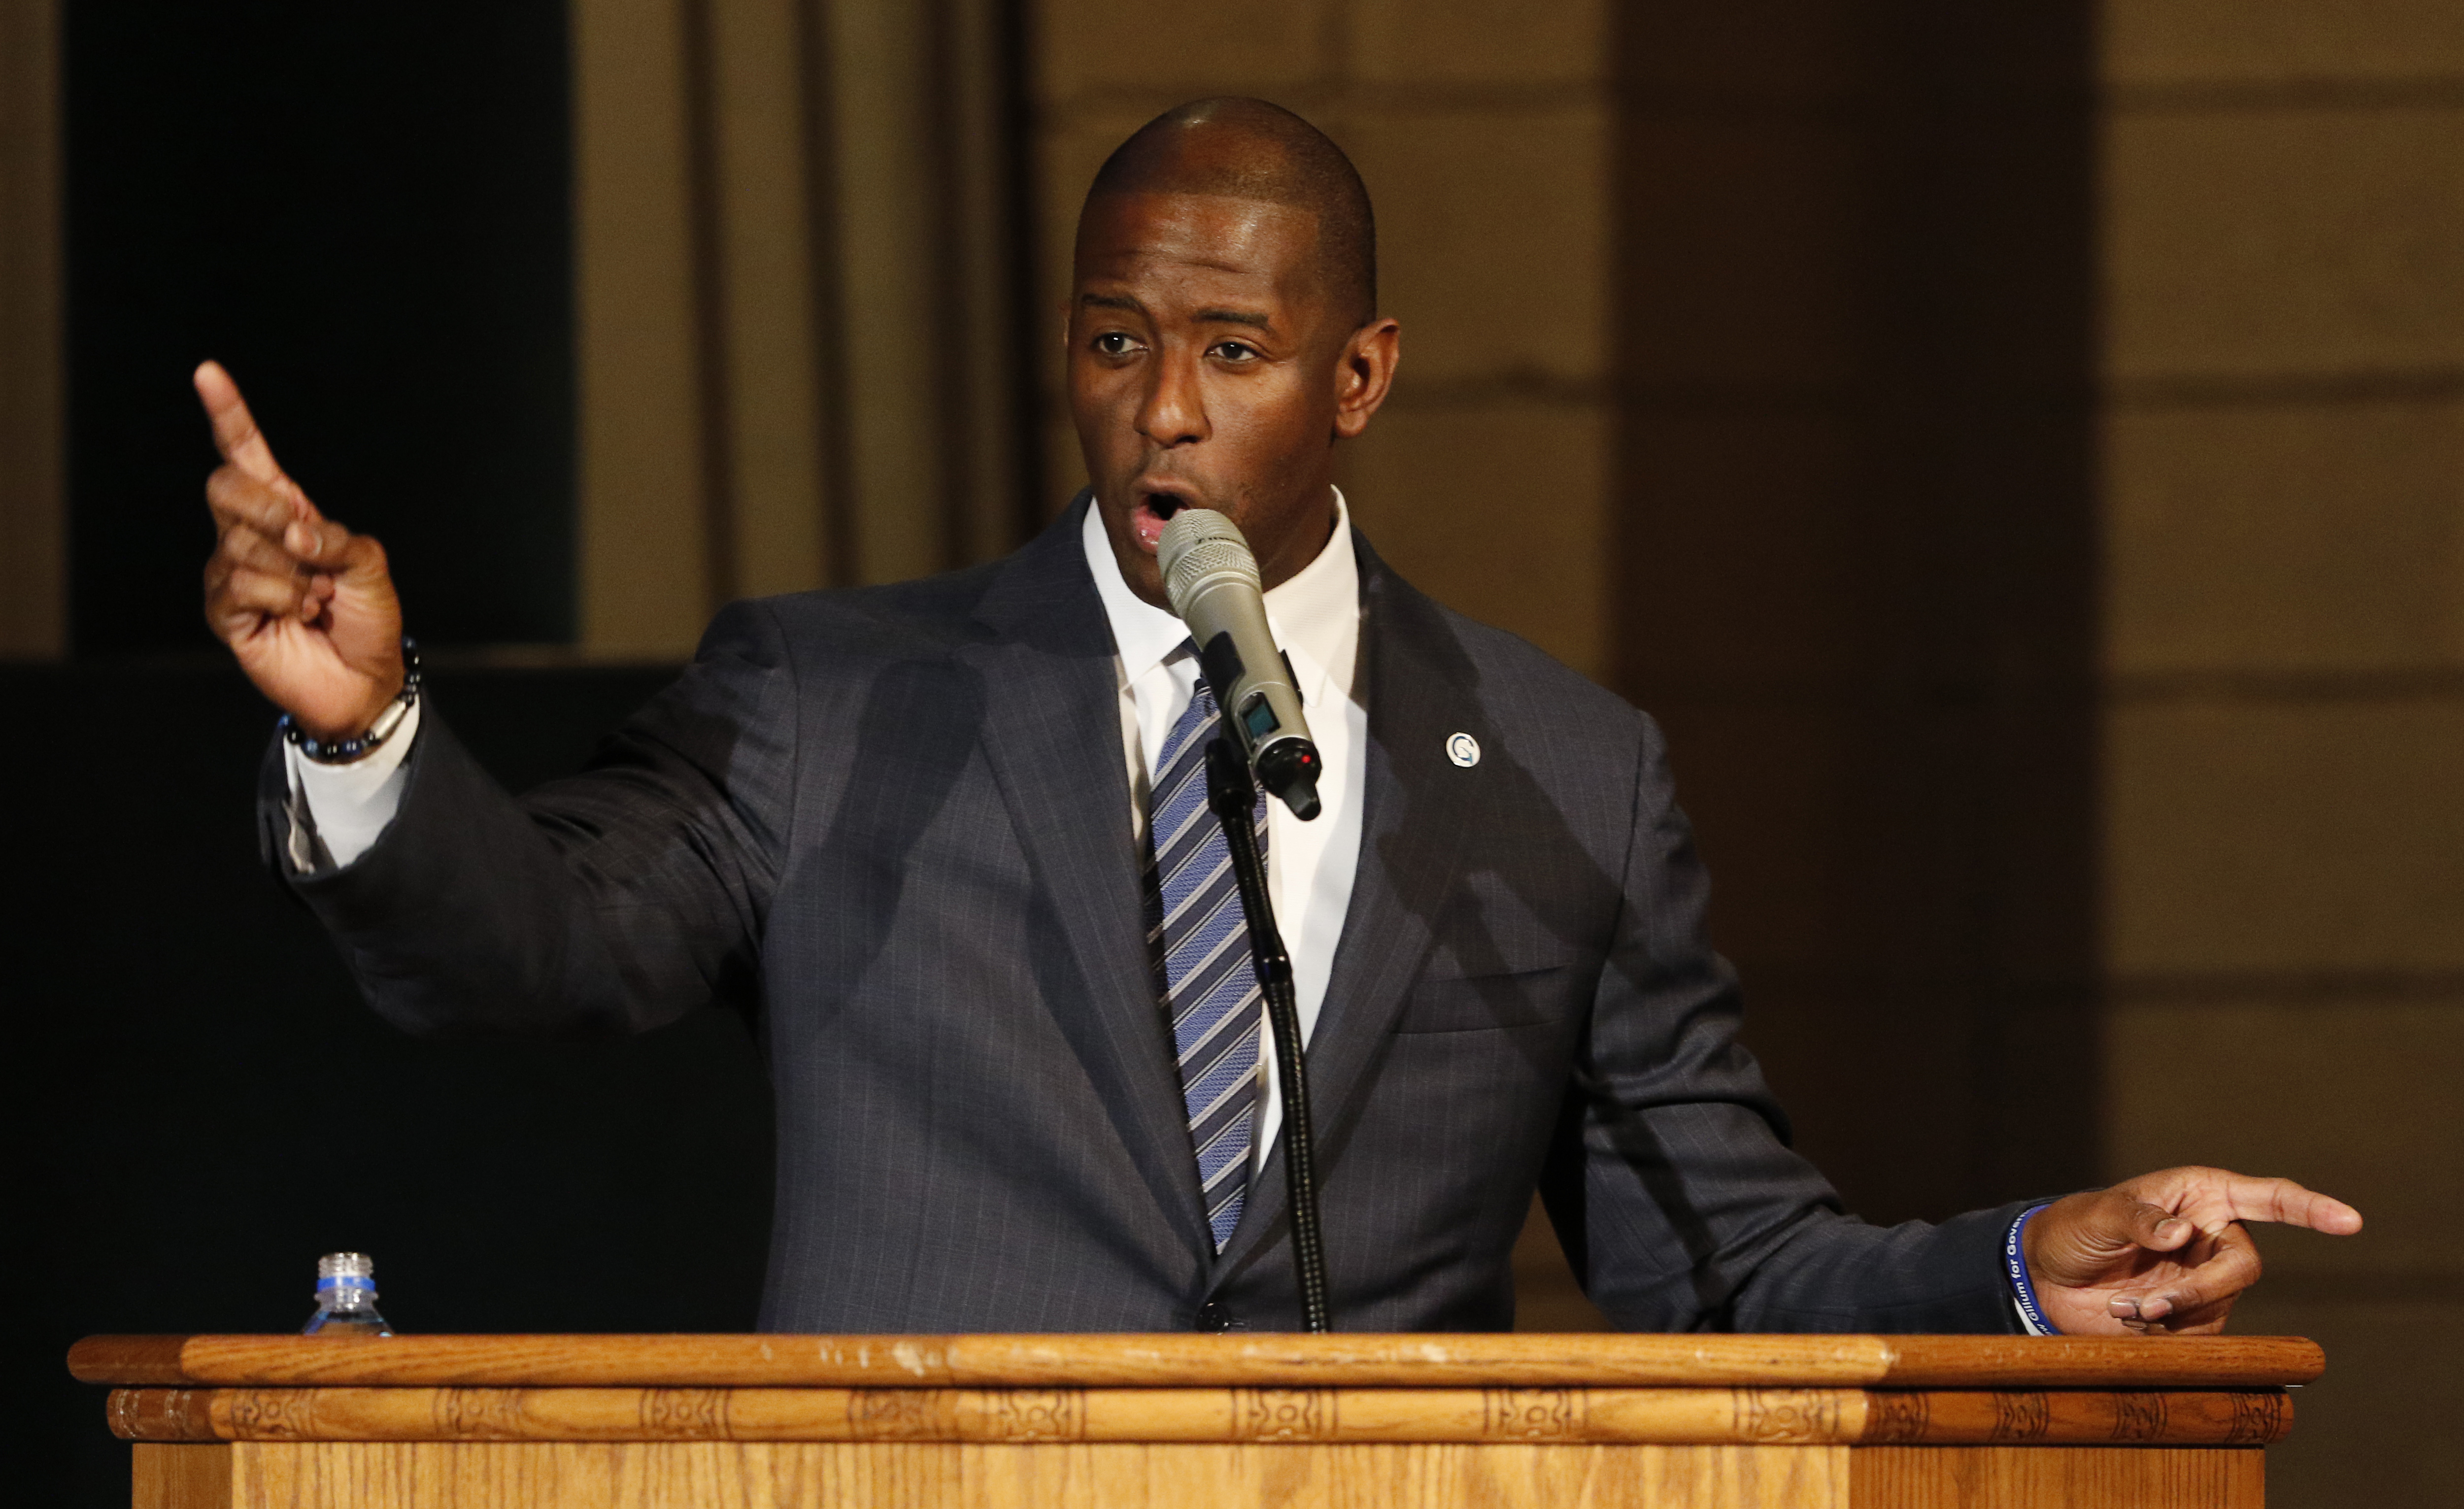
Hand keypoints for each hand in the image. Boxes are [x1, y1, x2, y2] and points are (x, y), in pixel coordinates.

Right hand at [196, 361, 404, 738]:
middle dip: (269, 510)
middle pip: (226, 488)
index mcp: (287, 510)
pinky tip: (300, 615)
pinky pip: (242, 585)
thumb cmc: (368, 618)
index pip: (247, 454)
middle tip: (306, 545)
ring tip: (317, 598)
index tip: (208, 372)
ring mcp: (231, 572)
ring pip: (242, 544)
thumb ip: (336, 538)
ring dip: (295, 573)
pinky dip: (284, 598)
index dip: (228, 414)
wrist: (366, 677)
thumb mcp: (369, 565)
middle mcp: (250, 534)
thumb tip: (293, 531)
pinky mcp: (224, 611)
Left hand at [2023, 1166, 2361, 1334]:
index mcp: (2203, 1195)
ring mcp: (2207, 1279)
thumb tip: (2184, 1232)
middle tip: (2150, 1304)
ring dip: (2172, 1313)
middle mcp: (2214, 1235)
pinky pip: (2202, 1334)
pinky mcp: (2195, 1317)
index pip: (2270, 1198)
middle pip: (2243, 1268)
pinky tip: (2129, 1318)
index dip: (2311, 1209)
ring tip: (2122, 1306)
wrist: (2046, 1276)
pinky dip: (2166, 1332)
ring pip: (2220, 1305)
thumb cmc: (2075, 1228)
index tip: (2351, 1221)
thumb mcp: (2100, 1213)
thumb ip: (2140, 1218)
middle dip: (2199, 1290)